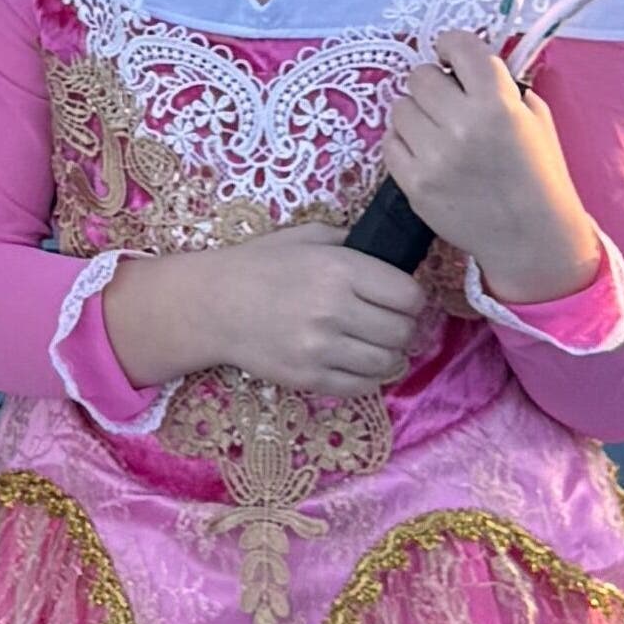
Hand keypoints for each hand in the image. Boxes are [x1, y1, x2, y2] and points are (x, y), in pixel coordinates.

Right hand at [192, 221, 430, 398]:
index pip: (409, 296)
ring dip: (387, 354)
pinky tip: (354, 361)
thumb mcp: (305, 237)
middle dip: (401, 327)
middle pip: (403, 332)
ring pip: (388, 363)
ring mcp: (321, 348)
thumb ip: (350, 242)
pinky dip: (367, 377)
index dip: (410, 298)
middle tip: (386, 322)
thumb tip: (390, 255)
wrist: (212, 304)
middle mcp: (334, 309)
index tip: (399, 299)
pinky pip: (362, 387)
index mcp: (339, 269)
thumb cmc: (259, 265)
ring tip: (372, 344)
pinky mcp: (309, 378)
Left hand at [377, 29, 600, 306]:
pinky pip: (389, 143)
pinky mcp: (414, 183)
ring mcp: (434, 156)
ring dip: (417, 114)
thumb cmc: (539, 175)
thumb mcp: (535, 119)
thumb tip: (463, 65)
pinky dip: (404, 144)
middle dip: (434, 85)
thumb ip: (502, 86)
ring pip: (400, 107)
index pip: (458, 45)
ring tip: (438, 132)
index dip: (452, 46)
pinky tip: (427, 154)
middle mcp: (462, 125)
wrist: (532, 239)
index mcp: (498, 104)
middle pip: (420, 76)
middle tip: (448, 103)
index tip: (451, 56)